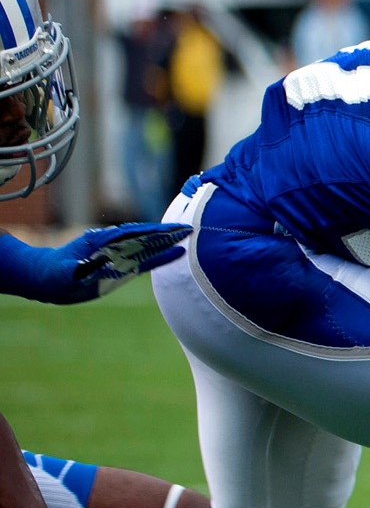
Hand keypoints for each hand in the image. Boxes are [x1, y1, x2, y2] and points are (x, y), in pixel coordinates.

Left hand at [2, 224, 190, 304]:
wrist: (43, 278)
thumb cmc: (53, 276)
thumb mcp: (66, 274)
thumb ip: (85, 269)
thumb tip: (105, 265)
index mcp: (101, 242)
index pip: (133, 233)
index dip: (154, 232)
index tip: (174, 230)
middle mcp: (111, 244)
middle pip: (143, 235)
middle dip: (165, 232)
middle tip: (189, 229)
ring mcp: (115, 253)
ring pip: (144, 244)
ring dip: (164, 241)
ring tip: (186, 238)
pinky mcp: (117, 264)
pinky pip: (141, 258)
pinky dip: (158, 255)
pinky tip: (174, 254)